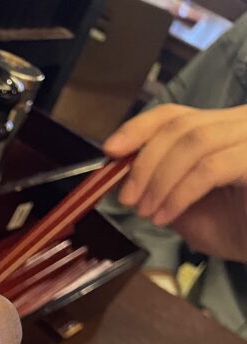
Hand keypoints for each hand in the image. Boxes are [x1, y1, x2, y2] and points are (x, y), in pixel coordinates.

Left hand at [105, 104, 246, 260]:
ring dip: (159, 180)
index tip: (110, 151)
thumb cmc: (238, 230)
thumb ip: (160, 189)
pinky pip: (210, 168)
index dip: (138, 128)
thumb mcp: (186, 209)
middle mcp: (241, 123)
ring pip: (194, 142)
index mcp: (221, 129)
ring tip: (147, 212)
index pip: (174, 114)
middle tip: (127, 198)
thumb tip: (125, 181)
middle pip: (180, 125)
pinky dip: (180, 193)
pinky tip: (166, 216)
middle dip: (144, 163)